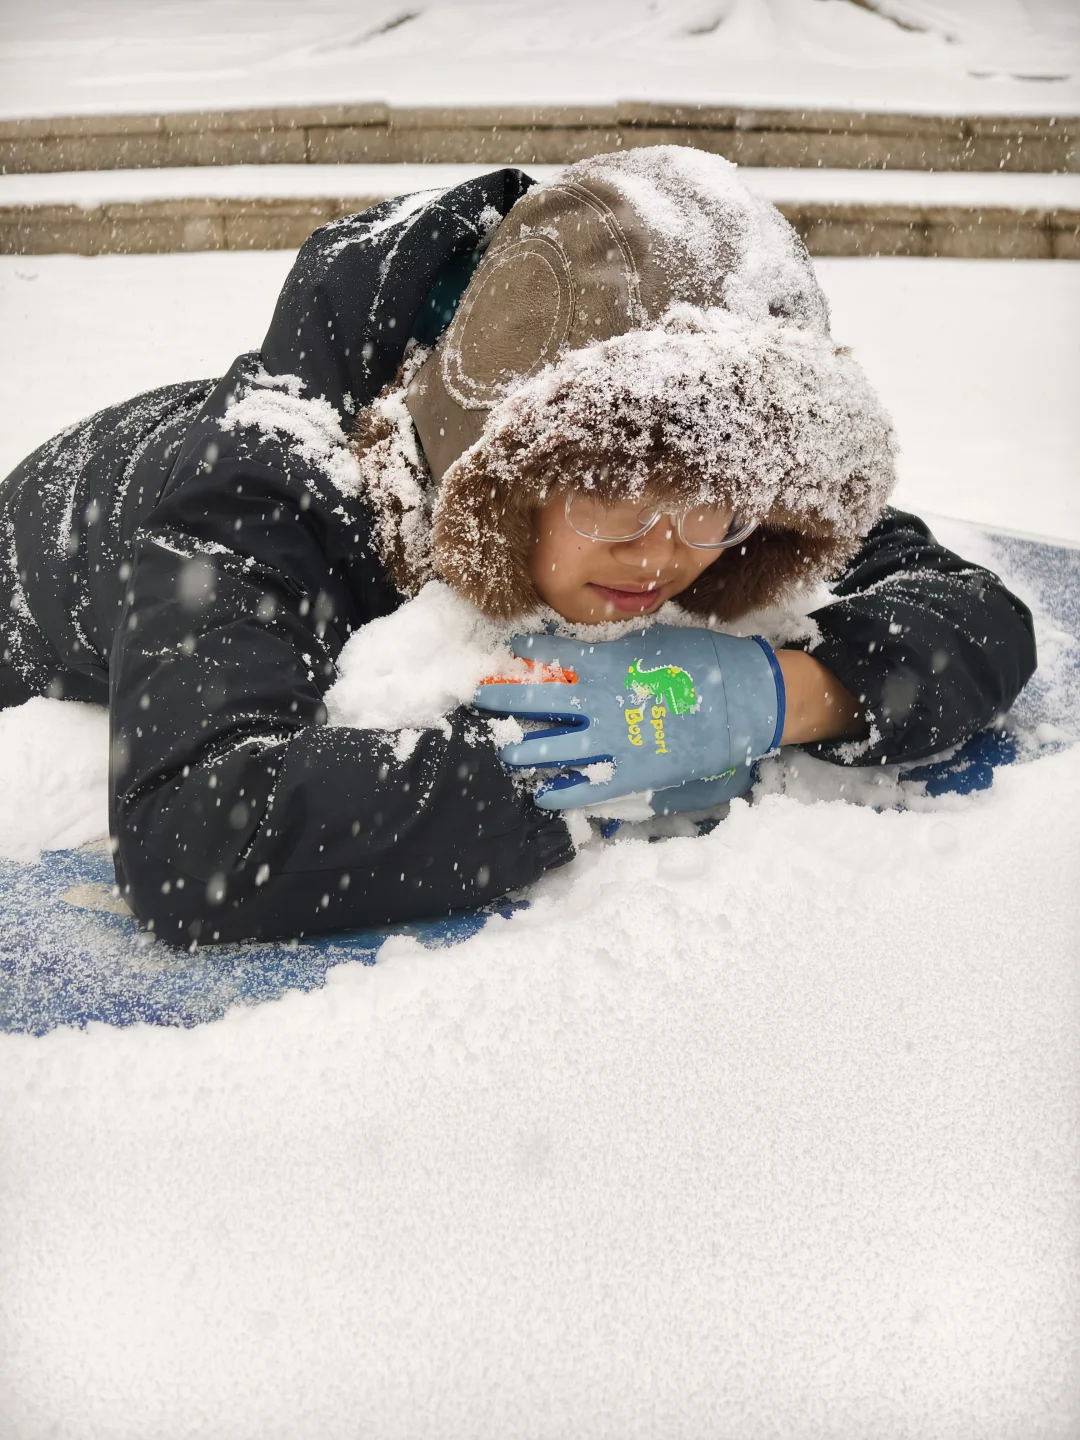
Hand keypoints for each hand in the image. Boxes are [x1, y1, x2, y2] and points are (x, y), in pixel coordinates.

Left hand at [472, 625, 784, 809]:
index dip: (522, 653)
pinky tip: (541, 794)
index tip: (506, 652)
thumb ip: (611, 648)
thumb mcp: (652, 641)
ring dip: (521, 750)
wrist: (744, 701)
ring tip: (505, 750)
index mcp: (605, 664)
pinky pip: (584, 788)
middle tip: (479, 695)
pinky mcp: (630, 773)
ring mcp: (612, 742)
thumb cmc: (702, 663)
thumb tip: (579, 650)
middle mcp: (599, 703)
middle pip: (535, 701)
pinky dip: (558, 793)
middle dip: (502, 697)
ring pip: (549, 750)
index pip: (548, 657)